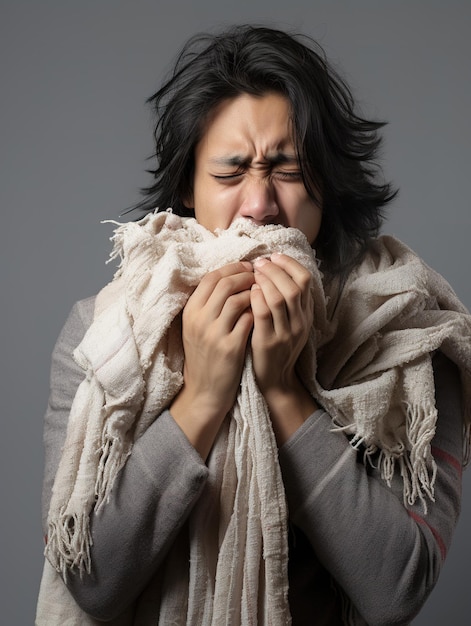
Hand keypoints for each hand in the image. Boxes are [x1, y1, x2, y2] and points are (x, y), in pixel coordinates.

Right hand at [170, 261, 254, 458]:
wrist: (205, 391)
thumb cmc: (204, 356)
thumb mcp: (196, 328)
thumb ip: (208, 304)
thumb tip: (230, 277)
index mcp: (190, 312)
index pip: (211, 278)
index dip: (231, 268)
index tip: (247, 267)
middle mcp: (199, 320)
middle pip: (225, 284)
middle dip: (245, 276)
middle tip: (259, 276)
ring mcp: (214, 333)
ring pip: (238, 299)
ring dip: (254, 292)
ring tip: (263, 292)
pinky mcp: (230, 347)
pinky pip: (249, 319)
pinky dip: (258, 311)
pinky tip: (263, 312)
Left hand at [250, 253, 317, 442]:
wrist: (276, 381)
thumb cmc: (277, 347)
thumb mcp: (289, 323)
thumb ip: (286, 301)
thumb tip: (274, 269)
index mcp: (306, 314)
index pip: (305, 280)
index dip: (290, 264)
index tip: (274, 256)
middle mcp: (300, 322)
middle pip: (294, 286)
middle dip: (275, 269)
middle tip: (260, 262)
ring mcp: (286, 333)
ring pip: (281, 297)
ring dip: (265, 280)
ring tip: (253, 273)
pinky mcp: (269, 342)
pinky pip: (264, 314)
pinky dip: (257, 298)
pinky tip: (250, 292)